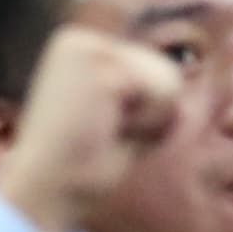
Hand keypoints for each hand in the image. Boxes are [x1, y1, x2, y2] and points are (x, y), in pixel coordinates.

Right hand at [0, 24, 181, 231]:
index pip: (149, 64)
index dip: (140, 109)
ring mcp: (89, 51)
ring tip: (104, 133)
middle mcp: (79, 40)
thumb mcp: (114, 117)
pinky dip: (147, 125)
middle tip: (103, 134)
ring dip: (148, 120)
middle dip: (148, 113)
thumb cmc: (79, 165)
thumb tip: (188, 101)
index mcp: (77, 46)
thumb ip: (144, 95)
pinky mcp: (103, 72)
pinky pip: (163, 94)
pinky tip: (107, 132)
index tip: (98, 128)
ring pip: (169, 78)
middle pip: (163, 67)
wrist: (44, 191)